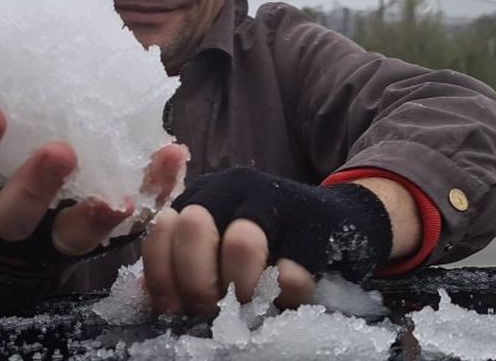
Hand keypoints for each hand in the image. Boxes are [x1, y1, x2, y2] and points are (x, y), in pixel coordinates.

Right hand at [0, 47, 188, 259]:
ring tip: (121, 195)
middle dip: (35, 186)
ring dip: (94, 215)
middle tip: (61, 151)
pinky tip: (173, 156)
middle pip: (12, 217)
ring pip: (67, 237)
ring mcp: (49, 236)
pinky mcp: (93, 237)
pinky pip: (127, 223)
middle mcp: (4, 221)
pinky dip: (152, 191)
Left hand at [141, 167, 393, 315]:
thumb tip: (156, 300)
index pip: (160, 231)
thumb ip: (185, 264)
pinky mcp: (313, 223)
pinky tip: (286, 298)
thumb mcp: (220, 247)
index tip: (177, 306)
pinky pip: (290, 272)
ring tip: (250, 305)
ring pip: (241, 243)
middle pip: (193, 228)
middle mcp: (232, 188)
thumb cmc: (270, 246)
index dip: (163, 277)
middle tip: (216, 307)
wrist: (339, 223)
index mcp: (201, 195)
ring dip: (242, 288)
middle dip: (199, 281)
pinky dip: (284, 297)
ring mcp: (275, 201)